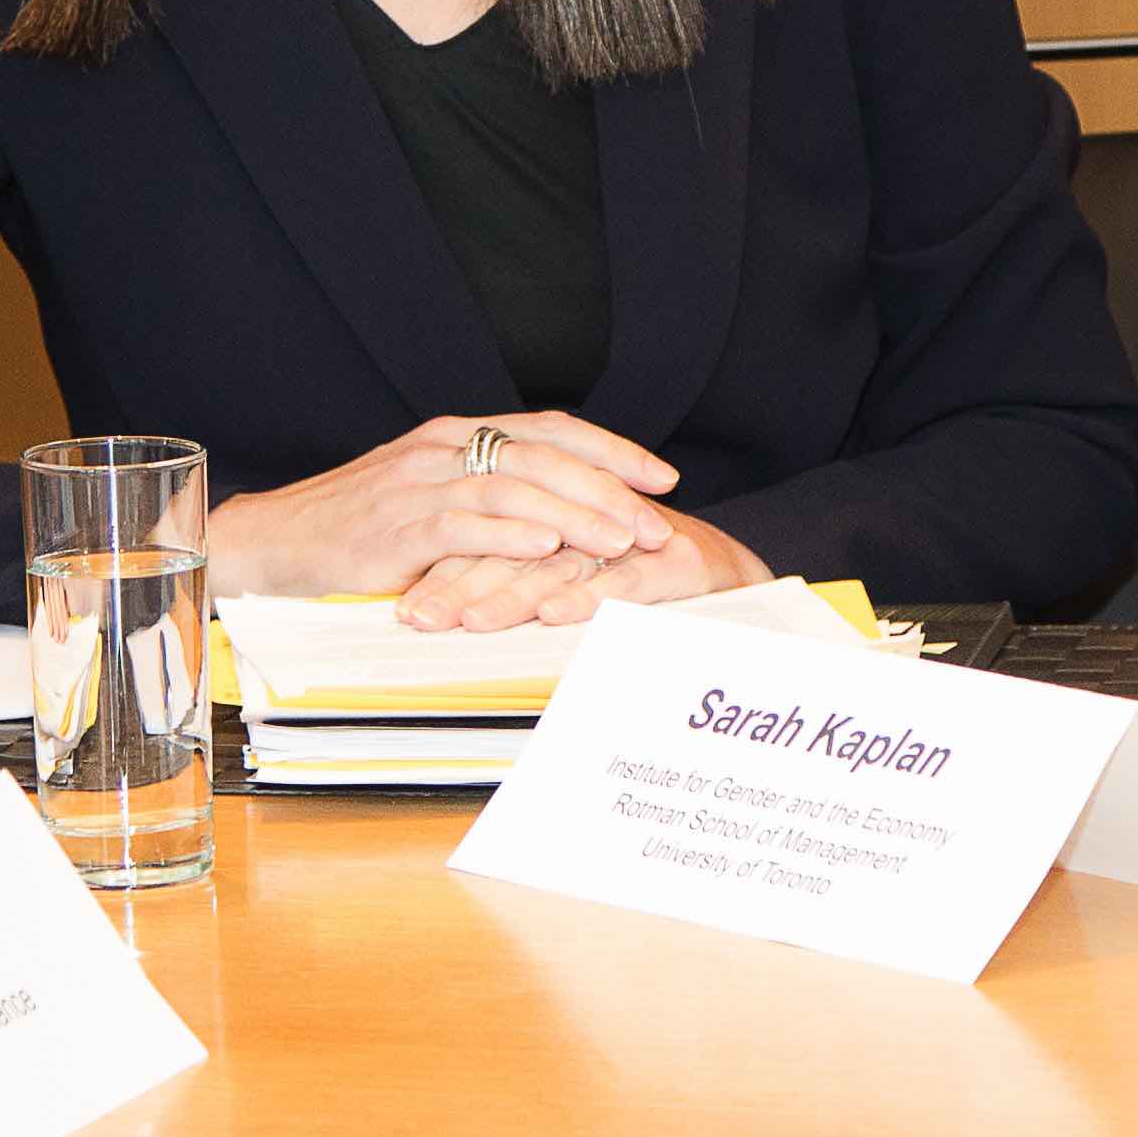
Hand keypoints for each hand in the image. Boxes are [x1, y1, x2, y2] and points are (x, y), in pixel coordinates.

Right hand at [203, 412, 685, 598]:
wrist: (273, 543)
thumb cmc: (354, 528)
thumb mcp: (426, 496)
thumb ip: (484, 493)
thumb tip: (559, 513)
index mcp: (455, 436)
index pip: (549, 429)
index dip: (611, 450)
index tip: (662, 476)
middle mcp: (443, 449)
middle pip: (544, 458)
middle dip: (610, 490)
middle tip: (658, 523)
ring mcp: (418, 486)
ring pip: (515, 491)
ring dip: (576, 517)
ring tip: (622, 542)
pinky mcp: (396, 528)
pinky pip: (464, 526)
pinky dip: (510, 536)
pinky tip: (548, 550)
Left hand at [394, 511, 771, 630]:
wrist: (734, 578)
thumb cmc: (643, 582)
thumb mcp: (572, 578)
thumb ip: (513, 580)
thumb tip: (435, 609)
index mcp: (559, 515)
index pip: (490, 537)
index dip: (444, 569)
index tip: (403, 607)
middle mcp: (591, 520)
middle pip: (515, 547)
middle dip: (462, 584)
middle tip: (420, 617)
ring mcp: (634, 539)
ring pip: (563, 563)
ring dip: (513, 593)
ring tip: (470, 621)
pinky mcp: (675, 560)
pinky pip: (624, 579)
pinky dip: (588, 596)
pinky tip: (554, 615)